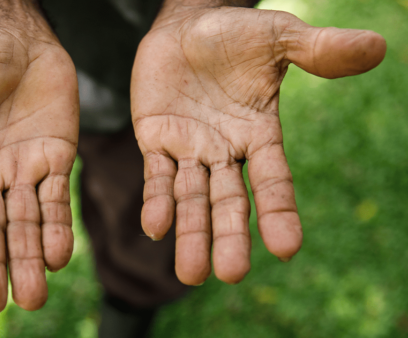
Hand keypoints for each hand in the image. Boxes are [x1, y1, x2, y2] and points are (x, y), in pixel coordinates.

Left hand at [131, 5, 385, 284]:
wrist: (185, 26)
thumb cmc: (234, 34)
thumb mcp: (279, 37)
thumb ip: (319, 49)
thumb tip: (376, 46)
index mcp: (259, 134)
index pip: (273, 180)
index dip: (279, 212)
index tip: (286, 249)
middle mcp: (225, 151)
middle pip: (229, 201)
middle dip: (229, 236)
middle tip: (230, 274)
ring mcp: (189, 149)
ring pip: (191, 198)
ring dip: (190, 233)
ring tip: (191, 273)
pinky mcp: (155, 140)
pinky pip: (155, 177)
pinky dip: (156, 202)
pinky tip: (155, 228)